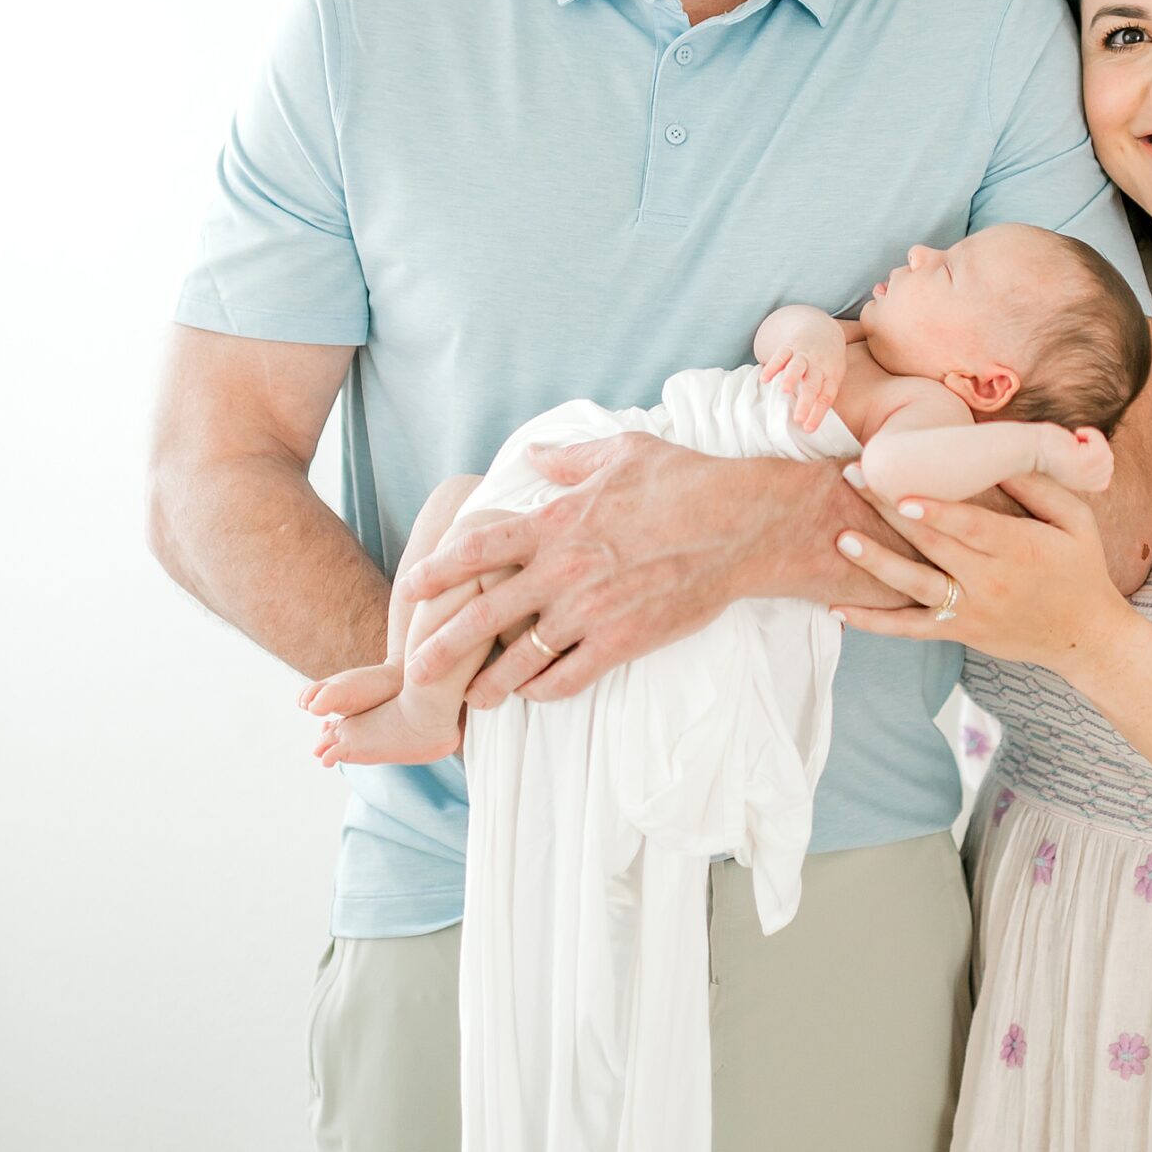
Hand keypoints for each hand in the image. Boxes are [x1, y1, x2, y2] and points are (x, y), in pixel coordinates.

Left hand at [393, 434, 753, 706]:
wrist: (740, 524)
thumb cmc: (684, 481)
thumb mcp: (621, 452)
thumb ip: (569, 459)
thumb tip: (534, 454)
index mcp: (556, 522)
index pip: (477, 549)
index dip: (436, 572)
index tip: (411, 590)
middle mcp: (563, 570)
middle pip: (482, 615)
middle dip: (441, 646)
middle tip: (413, 668)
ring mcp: (590, 611)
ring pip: (520, 659)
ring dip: (490, 683)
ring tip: (472, 699)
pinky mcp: (621, 641)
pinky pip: (568, 677)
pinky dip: (544, 691)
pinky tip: (533, 696)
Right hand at [758, 330, 846, 431]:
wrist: (823, 329)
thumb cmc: (828, 361)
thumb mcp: (834, 376)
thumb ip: (823, 395)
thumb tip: (812, 422)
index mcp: (831, 375)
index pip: (826, 397)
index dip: (818, 413)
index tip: (808, 429)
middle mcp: (818, 365)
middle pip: (812, 385)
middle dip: (805, 402)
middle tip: (798, 418)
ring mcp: (804, 355)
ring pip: (797, 367)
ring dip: (791, 378)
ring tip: (784, 391)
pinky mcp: (790, 346)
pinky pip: (780, 355)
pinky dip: (772, 366)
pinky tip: (764, 378)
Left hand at [830, 462, 1127, 673]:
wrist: (1086, 638)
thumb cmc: (1080, 568)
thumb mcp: (1075, 520)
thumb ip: (1039, 487)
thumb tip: (999, 455)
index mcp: (1018, 548)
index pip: (970, 527)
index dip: (936, 511)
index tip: (903, 492)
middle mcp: (990, 581)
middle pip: (933, 545)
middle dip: (889, 511)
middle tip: (854, 477)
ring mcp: (971, 610)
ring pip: (915, 587)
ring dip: (875, 563)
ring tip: (842, 538)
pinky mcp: (958, 632)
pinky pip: (909, 629)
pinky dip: (872, 622)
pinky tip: (837, 608)